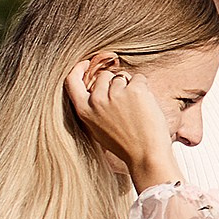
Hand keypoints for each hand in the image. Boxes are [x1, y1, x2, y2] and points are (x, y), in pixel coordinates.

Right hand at [66, 58, 175, 189]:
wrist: (146, 155)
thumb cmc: (125, 145)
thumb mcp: (98, 128)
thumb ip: (93, 107)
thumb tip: (98, 84)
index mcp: (84, 110)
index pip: (72, 80)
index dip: (79, 68)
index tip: (87, 63)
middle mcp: (97, 100)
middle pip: (103, 76)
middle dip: (114, 83)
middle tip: (126, 103)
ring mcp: (116, 93)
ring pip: (122, 76)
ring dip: (130, 86)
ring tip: (136, 109)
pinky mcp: (135, 90)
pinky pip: (139, 78)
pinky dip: (144, 88)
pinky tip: (145, 106)